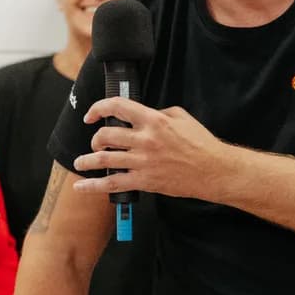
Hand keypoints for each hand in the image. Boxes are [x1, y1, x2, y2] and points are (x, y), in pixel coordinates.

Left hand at [75, 97, 224, 199]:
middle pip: (105, 135)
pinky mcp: (144, 181)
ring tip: (80, 163)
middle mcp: (145, 140)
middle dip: (94, 139)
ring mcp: (143, 162)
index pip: (117, 107)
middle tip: (95, 143)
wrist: (214, 170)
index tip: (92, 115)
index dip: (98, 108)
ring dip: (86, 161)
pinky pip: (112, 183)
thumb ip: (158, 113)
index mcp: (153, 120)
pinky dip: (93, 186)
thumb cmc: (201, 144)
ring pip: (104, 159)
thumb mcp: (181, 116)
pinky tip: (81, 187)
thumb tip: (141, 116)